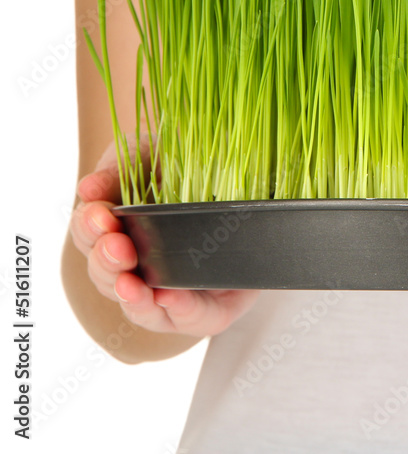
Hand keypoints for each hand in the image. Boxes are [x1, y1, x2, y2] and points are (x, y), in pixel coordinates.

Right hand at [70, 137, 258, 337]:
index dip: (89, 229)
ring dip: (134, 298)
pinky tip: (170, 297)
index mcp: (122, 230)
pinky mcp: (215, 304)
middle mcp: (144, 266)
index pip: (92, 237)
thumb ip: (121, 170)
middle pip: (110, 278)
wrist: (252, 168)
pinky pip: (192, 319)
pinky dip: (178, 311)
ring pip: (143, 308)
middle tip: (116, 246)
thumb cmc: (193, 167)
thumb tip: (87, 189)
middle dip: (108, 264)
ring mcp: (176, 289)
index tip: (98, 214)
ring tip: (131, 285)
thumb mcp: (154, 155)